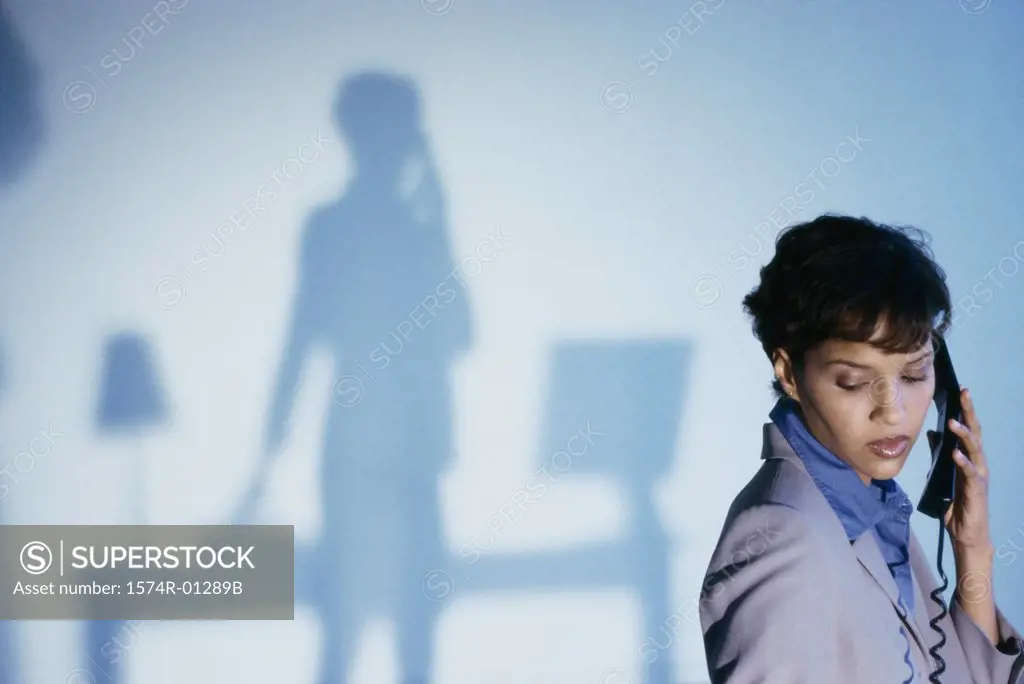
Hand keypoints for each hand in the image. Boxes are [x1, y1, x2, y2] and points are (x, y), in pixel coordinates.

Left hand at [942, 387, 993, 550]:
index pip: (967, 429)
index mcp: (969, 458)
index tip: (960, 390)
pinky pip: (971, 473)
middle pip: (974, 433)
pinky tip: (955, 453)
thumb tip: (932, 434)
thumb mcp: (942, 474)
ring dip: (964, 435)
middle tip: (964, 393)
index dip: (964, 410)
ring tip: (952, 422)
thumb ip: (939, 455)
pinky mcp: (976, 490)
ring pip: (974, 449)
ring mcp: (979, 475)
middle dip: (969, 412)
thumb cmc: (955, 503)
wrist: (966, 532)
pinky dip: (963, 462)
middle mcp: (977, 463)